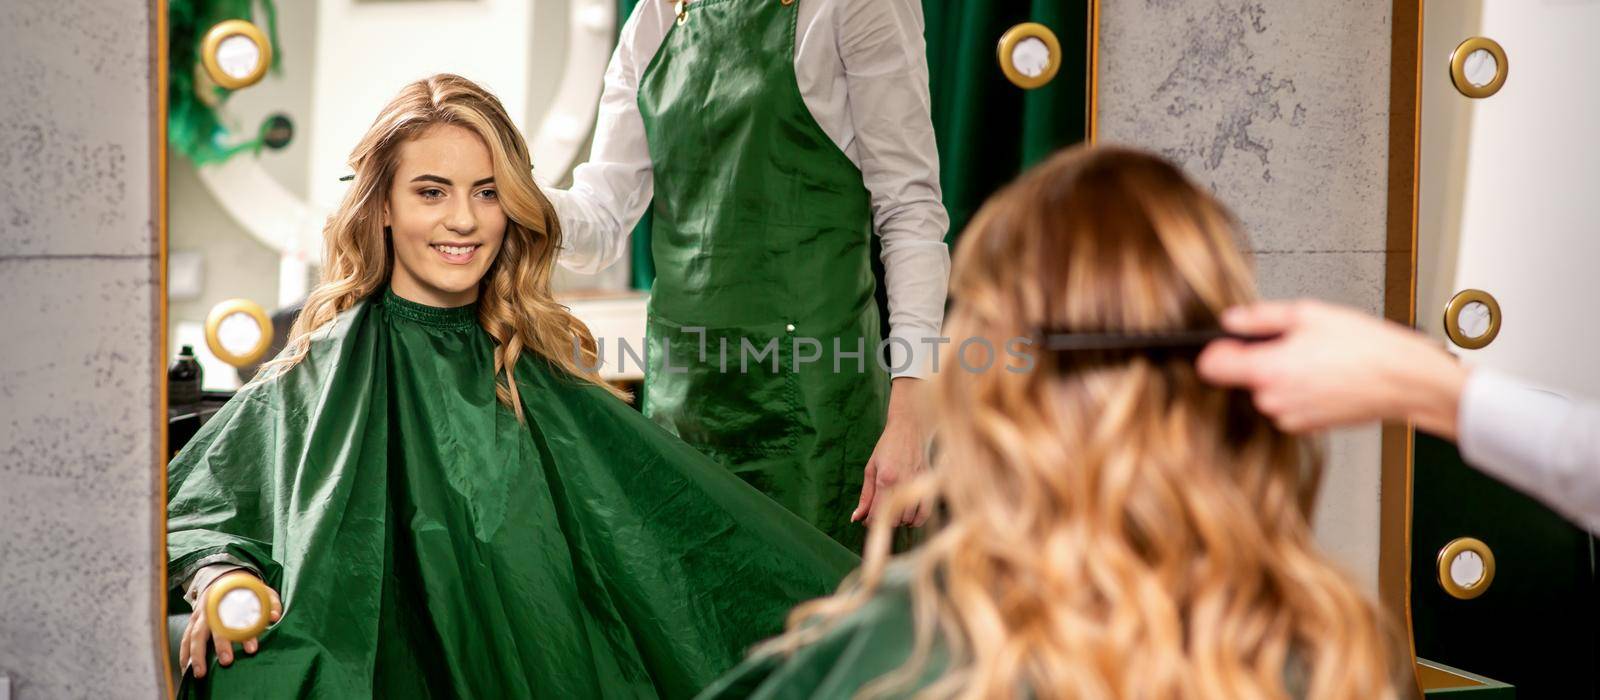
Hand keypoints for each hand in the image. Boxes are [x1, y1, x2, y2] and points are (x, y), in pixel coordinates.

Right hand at [180, 573, 281, 678]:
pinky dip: (184, 654)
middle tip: (227, 662)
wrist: (223, 580)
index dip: (245, 633)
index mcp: (231, 601)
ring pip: (195, 636)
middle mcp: (213, 609)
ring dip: (197, 655)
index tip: (252, 649)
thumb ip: (270, 603)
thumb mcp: (262, 592)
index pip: (239, 618)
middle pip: (214, 628)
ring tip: (200, 674)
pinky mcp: (192, 623)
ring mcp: (200, 616)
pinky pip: (185, 639)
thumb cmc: (246, 591)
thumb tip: (275, 616)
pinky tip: (186, 669)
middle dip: (220, 645)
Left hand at [852, 378, 931, 527]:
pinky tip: (910, 518)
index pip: (877, 514)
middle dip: (884, 521)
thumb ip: (865, 496)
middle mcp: (902, 484)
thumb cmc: (887, 447)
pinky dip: (917, 520)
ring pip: (908, 518)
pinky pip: (925, 512)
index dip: (870, 522)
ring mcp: (917, 484)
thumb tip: (856, 517)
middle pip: (893, 519)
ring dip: (899, 521)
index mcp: (885, 480)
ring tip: (894, 512)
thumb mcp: (871, 469)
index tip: (866, 520)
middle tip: (879, 514)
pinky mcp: (929, 483)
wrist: (910, 428)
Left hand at [1197, 299, 1468, 437]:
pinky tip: (1326, 377)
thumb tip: (1231, 320)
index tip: (1227, 343)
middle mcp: (1273, 401)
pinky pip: (1288, 405)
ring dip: (1282, 376)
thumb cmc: (1367, 347)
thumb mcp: (1309, 314)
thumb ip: (1260, 317)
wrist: (1406, 381)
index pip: (1209, 367)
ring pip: (1267, 392)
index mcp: (1268, 371)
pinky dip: (1300, 392)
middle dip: (1259, 360)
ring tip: (1318, 360)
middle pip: (1242, 378)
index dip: (1215, 351)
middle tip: (1294, 344)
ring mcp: (1290, 418)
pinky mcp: (1308, 427)